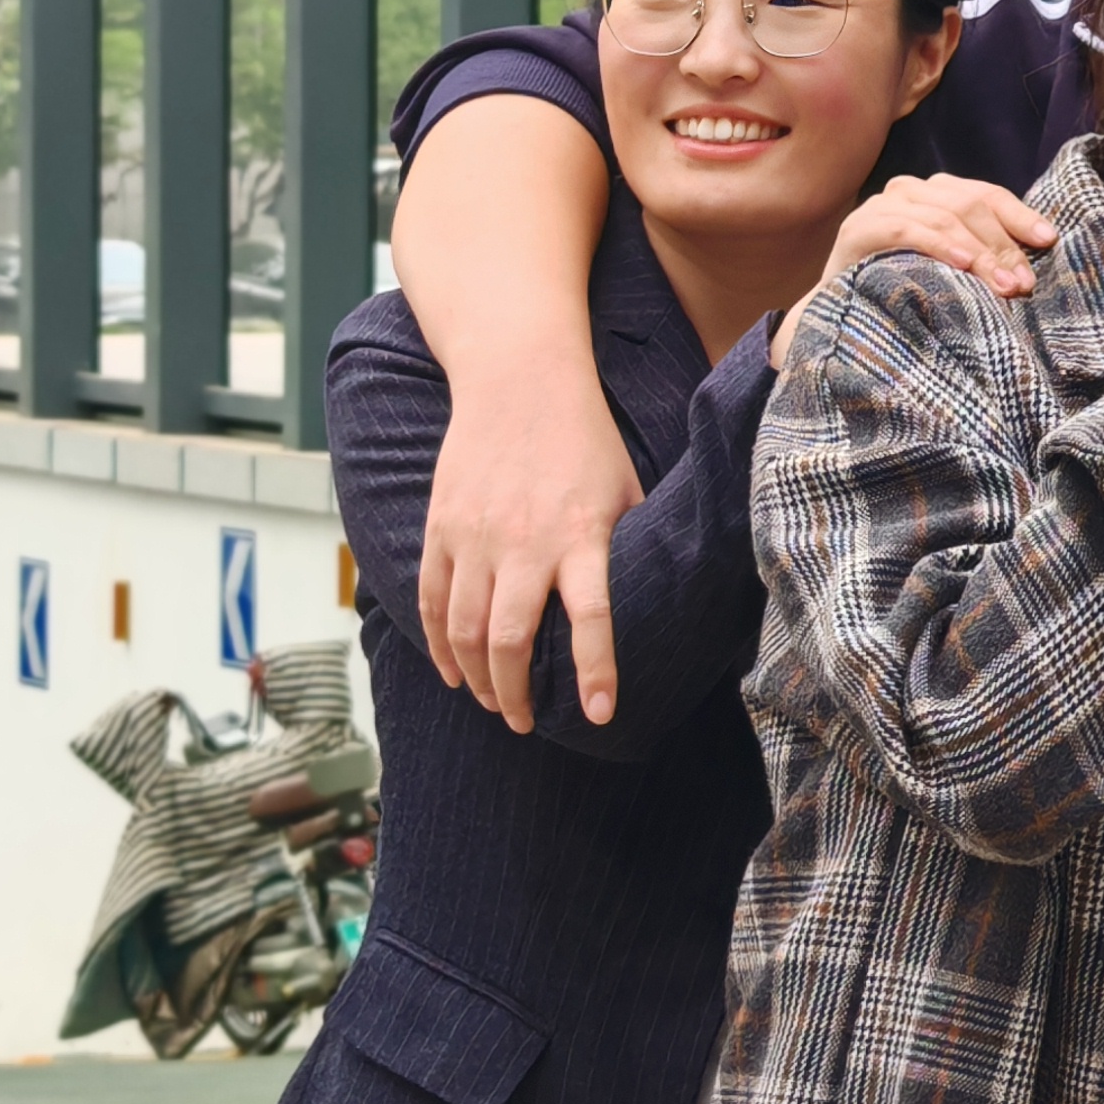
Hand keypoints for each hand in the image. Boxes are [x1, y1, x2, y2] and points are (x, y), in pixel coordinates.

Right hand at [420, 368, 639, 734]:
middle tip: (525, 724)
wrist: (518, 379)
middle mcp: (524, 541)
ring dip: (476, 679)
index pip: (591, 616)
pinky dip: (438, 645)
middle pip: (510, 640)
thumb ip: (636, 546)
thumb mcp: (628, 488)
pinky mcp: (442, 528)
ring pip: (465, 630)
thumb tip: (673, 597)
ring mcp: (475, 536)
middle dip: (515, 695)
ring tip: (493, 704)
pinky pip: (431, 601)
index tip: (600, 715)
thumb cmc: (585, 439)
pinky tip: (452, 672)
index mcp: (580, 534)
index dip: (595, 670)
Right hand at [781, 176, 1056, 355]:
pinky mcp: (857, 228)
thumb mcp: (953, 273)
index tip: (1048, 241)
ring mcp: (881, 205)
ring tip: (1003, 285)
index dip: (1020, 217)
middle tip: (1024, 285)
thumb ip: (984, 258)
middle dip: (1002, 246)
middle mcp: (910, 191)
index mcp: (937, 195)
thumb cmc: (905, 294)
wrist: (841, 317)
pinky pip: (904, 227)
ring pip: (943, 214)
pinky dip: (937, 244)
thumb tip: (1033, 269)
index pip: (987, 194)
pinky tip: (962, 266)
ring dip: (979, 252)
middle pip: (969, 205)